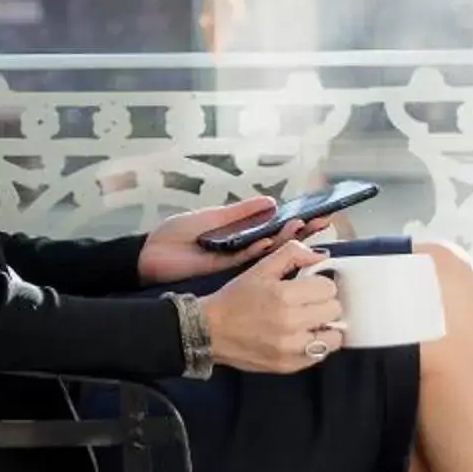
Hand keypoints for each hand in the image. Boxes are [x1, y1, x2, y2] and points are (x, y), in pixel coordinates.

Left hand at [136, 196, 333, 284]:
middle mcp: (242, 248)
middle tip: (323, 222)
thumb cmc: (176, 235)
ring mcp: (235, 260)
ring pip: (268, 252)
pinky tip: (272, 240)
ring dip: (286, 241)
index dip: (295, 221)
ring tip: (304, 229)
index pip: (273, 226)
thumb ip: (240, 212)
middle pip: (277, 240)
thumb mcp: (210, 217)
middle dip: (300, 232)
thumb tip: (272, 201)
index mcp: (240, 233)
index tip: (317, 212)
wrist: (149, 257)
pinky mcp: (224, 269)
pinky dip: (259, 249)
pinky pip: (246, 258)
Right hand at [198, 241, 343, 373]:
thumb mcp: (260, 269)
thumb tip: (322, 256)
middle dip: (323, 304)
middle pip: (334, 310)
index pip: (329, 288)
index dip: (319, 284)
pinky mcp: (289, 365)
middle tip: (308, 303)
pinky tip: (300, 337)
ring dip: (324, 328)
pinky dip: (315, 345)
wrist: (209, 331)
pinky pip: (320, 355)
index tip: (308, 287)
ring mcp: (291, 348)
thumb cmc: (235, 298)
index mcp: (284, 295)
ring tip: (309, 323)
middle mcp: (291, 323)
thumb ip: (292, 255)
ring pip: (333, 337)